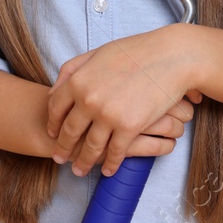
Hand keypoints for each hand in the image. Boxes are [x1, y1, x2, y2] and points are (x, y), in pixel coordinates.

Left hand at [46, 23, 201, 177]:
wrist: (170, 57)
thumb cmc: (135, 52)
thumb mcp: (96, 54)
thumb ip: (72, 70)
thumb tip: (53, 91)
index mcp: (78, 80)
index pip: (55, 108)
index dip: (52, 124)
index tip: (53, 134)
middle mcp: (88, 99)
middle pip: (69, 131)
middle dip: (63, 148)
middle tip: (59, 159)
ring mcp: (108, 114)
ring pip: (90, 146)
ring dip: (83, 162)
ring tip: (78, 171)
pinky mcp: (129, 127)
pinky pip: (115, 152)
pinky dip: (110, 164)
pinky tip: (108, 170)